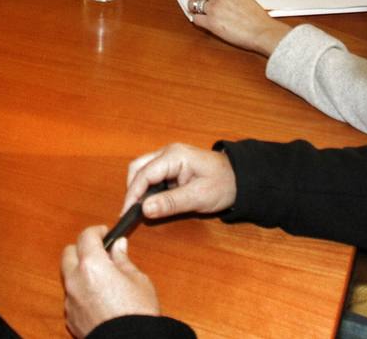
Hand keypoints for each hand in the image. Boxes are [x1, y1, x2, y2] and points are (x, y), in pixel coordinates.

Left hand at [61, 226, 158, 337]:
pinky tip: (97, 298)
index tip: (105, 232)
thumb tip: (119, 246)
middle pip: (68, 252)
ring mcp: (70, 300)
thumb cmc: (138, 314)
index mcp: (92, 265)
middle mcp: (75, 280)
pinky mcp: (70, 317)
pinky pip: (71, 297)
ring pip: (68, 276)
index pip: (86, 236)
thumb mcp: (138, 280)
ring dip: (79, 271)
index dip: (96, 231)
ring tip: (100, 278)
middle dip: (82, 248)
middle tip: (99, 252)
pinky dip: (80, 292)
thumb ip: (124, 260)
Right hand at [121, 143, 236, 218]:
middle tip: (131, 212)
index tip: (126, 213)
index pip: (144, 174)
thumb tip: (145, 210)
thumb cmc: (223, 184)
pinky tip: (150, 202)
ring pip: (142, 170)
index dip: (133, 194)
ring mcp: (169, 158)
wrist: (241, 178)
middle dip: (132, 190)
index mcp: (174, 156)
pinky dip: (147, 188)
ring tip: (139, 209)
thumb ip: (170, 203)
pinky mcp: (171, 166)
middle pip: (137, 168)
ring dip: (139, 189)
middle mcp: (167, 153)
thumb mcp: (198, 197)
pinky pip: (152, 175)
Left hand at [190, 0, 290, 55]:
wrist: (262, 30)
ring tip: (201, 13)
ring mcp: (213, 8)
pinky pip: (195, 19)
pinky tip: (205, 23)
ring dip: (194, 8)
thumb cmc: (256, 16)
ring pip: (192, 3)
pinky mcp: (211, 22)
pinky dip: (198, 21)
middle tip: (200, 2)